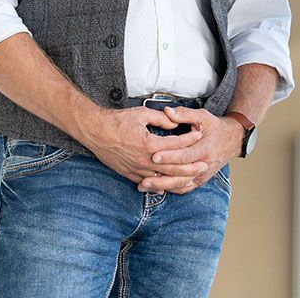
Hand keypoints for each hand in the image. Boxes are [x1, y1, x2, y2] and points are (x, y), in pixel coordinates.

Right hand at [80, 106, 206, 187]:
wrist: (94, 132)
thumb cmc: (117, 121)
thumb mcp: (142, 114)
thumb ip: (161, 119)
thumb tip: (176, 123)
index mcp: (149, 144)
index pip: (176, 144)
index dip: (189, 139)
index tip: (200, 135)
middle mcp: (144, 160)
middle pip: (173, 166)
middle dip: (190, 167)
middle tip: (204, 165)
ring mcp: (136, 169)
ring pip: (162, 178)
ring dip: (178, 179)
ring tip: (191, 178)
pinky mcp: (129, 174)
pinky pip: (148, 183)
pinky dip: (161, 185)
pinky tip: (169, 185)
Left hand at [137, 106, 245, 193]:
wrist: (233, 141)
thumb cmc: (216, 127)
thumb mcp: (203, 117)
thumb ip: (184, 114)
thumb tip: (167, 111)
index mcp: (205, 149)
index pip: (185, 156)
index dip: (169, 156)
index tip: (153, 156)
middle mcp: (204, 165)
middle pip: (180, 175)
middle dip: (161, 178)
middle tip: (143, 177)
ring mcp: (202, 175)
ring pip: (181, 185)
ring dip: (162, 186)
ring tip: (144, 185)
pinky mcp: (200, 180)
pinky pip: (184, 188)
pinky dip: (170, 189)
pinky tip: (156, 188)